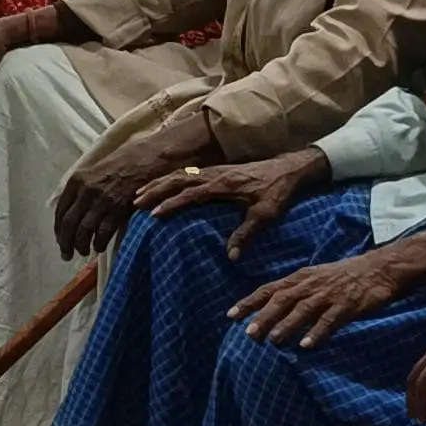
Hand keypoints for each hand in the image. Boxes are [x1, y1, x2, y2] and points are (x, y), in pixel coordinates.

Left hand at [54, 108, 211, 258]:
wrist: (144, 158)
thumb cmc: (119, 166)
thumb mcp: (93, 173)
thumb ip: (80, 191)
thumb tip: (70, 214)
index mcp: (76, 181)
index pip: (60, 210)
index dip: (58, 229)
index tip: (60, 240)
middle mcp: (86, 190)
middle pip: (69, 223)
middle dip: (65, 242)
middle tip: (66, 255)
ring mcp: (102, 199)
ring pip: (84, 229)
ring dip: (81, 245)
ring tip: (83, 252)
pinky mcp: (118, 207)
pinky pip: (103, 231)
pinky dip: (99, 242)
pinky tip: (99, 247)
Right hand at [138, 146, 329, 255]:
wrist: (289, 168)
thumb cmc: (278, 192)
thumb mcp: (265, 215)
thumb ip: (246, 234)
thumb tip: (231, 256)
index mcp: (222, 184)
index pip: (190, 194)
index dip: (171, 203)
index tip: (154, 213)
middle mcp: (214, 174)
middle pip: (177, 179)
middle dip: (155, 189)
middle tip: (135, 201)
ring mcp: (214, 170)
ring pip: (179, 174)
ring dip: (159, 182)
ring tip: (140, 192)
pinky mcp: (217, 170)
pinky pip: (187, 173)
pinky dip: (170, 178)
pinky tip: (163, 185)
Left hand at [232, 236, 425, 347]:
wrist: (381, 268)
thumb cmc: (346, 276)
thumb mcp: (316, 277)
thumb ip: (296, 291)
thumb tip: (272, 309)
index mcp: (301, 277)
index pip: (269, 289)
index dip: (249, 302)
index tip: (230, 315)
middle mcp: (311, 284)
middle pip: (282, 299)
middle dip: (264, 316)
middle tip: (248, 334)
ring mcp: (330, 294)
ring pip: (303, 309)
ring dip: (287, 325)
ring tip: (273, 341)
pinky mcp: (349, 304)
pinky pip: (330, 319)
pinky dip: (317, 332)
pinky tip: (306, 345)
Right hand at [407, 328, 425, 423]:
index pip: (424, 384)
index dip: (421, 404)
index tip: (424, 422)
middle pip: (415, 376)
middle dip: (413, 399)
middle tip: (417, 419)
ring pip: (418, 370)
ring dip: (416, 390)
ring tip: (420, 408)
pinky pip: (425, 365)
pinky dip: (422, 381)